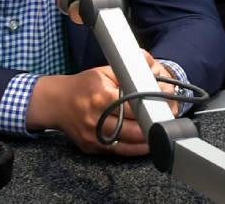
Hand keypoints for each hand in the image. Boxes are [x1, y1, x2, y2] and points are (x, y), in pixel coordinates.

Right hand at [26, 50, 178, 156]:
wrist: (55, 102)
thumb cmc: (83, 85)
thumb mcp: (104, 72)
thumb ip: (128, 74)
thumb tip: (153, 74)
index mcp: (102, 97)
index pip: (133, 106)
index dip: (152, 108)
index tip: (166, 107)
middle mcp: (96, 118)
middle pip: (132, 128)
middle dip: (153, 126)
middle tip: (168, 121)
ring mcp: (93, 136)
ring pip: (127, 144)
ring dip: (147, 141)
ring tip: (161, 134)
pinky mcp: (91, 147)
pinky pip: (117, 152)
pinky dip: (134, 150)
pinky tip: (146, 145)